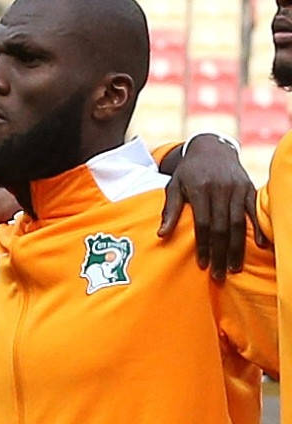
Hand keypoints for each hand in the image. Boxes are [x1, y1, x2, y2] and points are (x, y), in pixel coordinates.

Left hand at [159, 134, 263, 278]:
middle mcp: (221, 190)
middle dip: (220, 253)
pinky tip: (261, 245)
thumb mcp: (174, 186)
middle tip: (218, 275)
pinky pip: (255, 211)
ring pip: (239, 223)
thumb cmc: (188, 172)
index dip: (203, 246)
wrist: (211, 148)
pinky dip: (259, 228)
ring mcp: (238, 189)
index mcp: (200, 190)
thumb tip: (161, 235)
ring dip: (237, 247)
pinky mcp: (249, 188)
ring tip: (234, 268)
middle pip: (222, 227)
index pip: (203, 224)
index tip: (202, 265)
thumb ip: (170, 210)